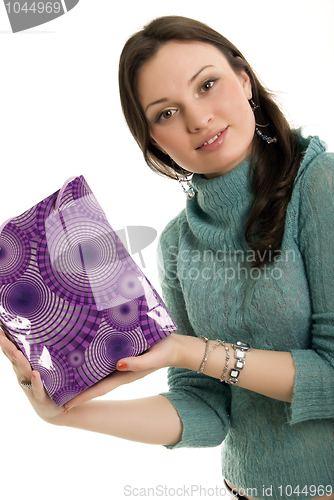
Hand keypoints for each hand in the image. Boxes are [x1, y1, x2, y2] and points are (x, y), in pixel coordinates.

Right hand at [0, 327, 65, 424]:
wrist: (53, 409)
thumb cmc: (46, 383)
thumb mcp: (41, 366)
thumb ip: (38, 352)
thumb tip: (43, 330)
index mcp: (22, 367)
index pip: (11, 351)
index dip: (5, 341)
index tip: (0, 328)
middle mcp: (23, 375)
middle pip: (14, 359)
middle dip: (7, 347)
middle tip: (1, 335)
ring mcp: (30, 386)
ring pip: (23, 372)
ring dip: (20, 362)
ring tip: (16, 352)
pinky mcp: (41, 396)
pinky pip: (38, 387)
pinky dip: (36, 381)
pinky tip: (35, 373)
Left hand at [64, 333, 183, 409]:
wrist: (176, 347)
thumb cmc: (164, 352)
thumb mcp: (153, 358)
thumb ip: (137, 363)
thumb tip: (118, 365)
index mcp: (124, 376)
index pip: (99, 389)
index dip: (83, 397)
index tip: (66, 405)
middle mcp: (119, 371)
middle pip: (94, 383)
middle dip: (76, 389)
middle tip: (55, 392)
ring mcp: (120, 363)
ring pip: (96, 372)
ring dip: (81, 375)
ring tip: (62, 375)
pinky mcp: (122, 353)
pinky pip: (103, 359)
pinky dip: (91, 361)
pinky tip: (81, 356)